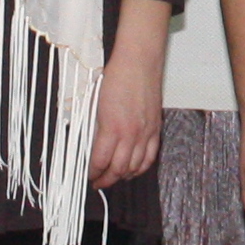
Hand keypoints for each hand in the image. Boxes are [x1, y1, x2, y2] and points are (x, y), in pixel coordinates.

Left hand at [91, 37, 165, 190]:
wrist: (138, 62)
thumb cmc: (116, 77)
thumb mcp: (96, 104)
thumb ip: (96, 127)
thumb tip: (91, 145)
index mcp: (112, 128)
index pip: (100, 161)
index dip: (93, 172)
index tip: (88, 175)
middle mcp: (130, 134)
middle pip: (118, 168)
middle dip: (107, 179)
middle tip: (99, 182)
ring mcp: (145, 133)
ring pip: (135, 166)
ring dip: (123, 176)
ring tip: (115, 177)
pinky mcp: (155, 128)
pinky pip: (150, 156)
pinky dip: (142, 167)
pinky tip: (134, 170)